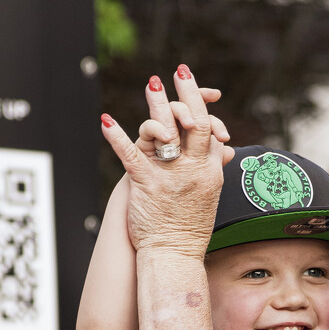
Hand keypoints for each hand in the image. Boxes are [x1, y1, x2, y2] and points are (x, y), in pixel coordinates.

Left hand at [100, 66, 232, 256]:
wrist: (175, 258)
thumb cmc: (189, 231)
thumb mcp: (210, 197)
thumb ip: (214, 169)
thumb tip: (223, 150)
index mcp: (209, 172)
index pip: (210, 129)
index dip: (203, 106)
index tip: (195, 88)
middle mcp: (194, 170)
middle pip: (194, 122)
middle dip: (187, 94)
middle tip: (180, 71)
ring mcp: (171, 176)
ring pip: (166, 132)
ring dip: (157, 105)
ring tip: (152, 84)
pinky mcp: (146, 184)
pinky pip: (130, 154)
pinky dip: (116, 135)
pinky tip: (105, 120)